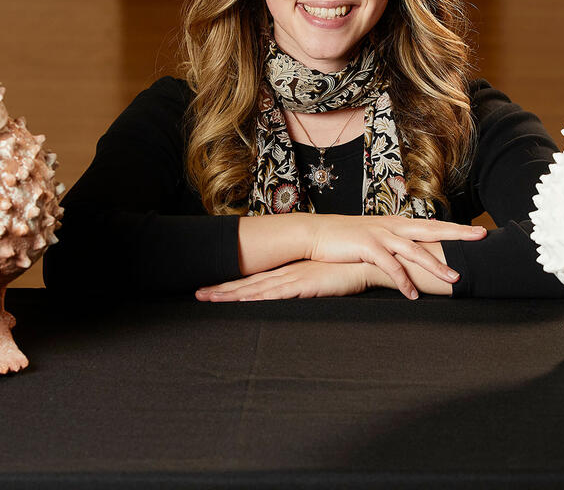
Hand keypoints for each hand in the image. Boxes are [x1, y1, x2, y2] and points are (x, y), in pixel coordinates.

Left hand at [196, 261, 376, 301]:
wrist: (366, 263)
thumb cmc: (345, 273)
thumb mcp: (319, 283)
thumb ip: (304, 290)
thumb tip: (290, 299)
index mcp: (287, 273)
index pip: (252, 282)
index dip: (229, 288)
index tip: (210, 292)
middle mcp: (285, 274)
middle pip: (246, 285)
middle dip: (221, 291)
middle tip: (197, 295)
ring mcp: (293, 278)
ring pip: (255, 289)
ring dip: (231, 295)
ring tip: (209, 299)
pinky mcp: (305, 285)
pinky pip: (278, 294)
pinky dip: (259, 298)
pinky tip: (244, 301)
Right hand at [306, 215, 485, 298]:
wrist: (316, 234)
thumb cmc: (345, 238)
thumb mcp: (374, 237)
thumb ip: (392, 242)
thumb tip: (409, 252)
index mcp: (396, 223)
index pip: (432, 225)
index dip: (455, 228)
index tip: (477, 231)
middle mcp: (392, 226)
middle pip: (432, 230)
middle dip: (458, 234)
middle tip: (481, 237)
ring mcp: (380, 235)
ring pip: (415, 251)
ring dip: (436, 266)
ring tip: (455, 279)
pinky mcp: (367, 247)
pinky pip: (391, 267)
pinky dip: (403, 282)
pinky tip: (413, 295)